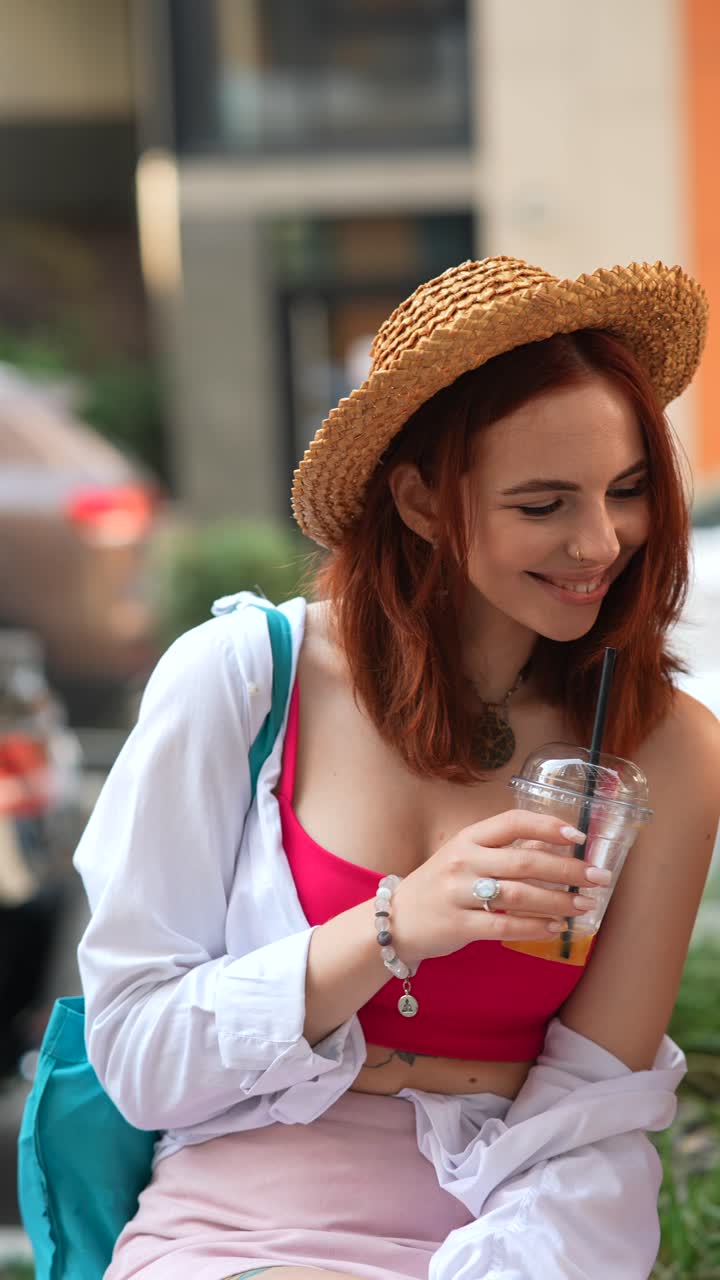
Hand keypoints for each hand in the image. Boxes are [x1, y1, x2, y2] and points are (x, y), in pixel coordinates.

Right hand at [390, 809, 610, 969]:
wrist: (396, 919)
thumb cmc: (440, 885)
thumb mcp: (464, 857)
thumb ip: (502, 852)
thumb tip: (554, 849)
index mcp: (468, 839)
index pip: (512, 822)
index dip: (547, 825)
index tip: (578, 835)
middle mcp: (464, 861)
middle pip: (525, 861)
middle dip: (568, 869)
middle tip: (597, 877)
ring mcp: (459, 893)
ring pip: (520, 895)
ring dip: (558, 901)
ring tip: (584, 905)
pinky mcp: (459, 925)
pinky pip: (505, 926)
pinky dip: (535, 928)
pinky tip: (555, 929)